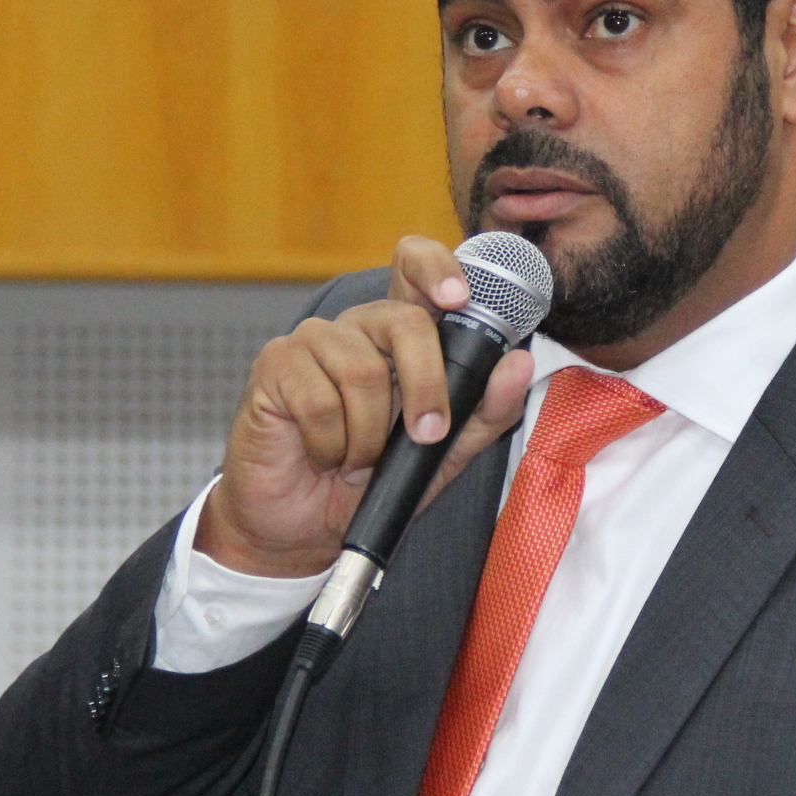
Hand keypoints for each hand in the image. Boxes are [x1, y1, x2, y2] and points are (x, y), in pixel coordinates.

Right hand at [195, 237, 533, 578]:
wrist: (308, 528)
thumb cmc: (374, 482)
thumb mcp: (446, 453)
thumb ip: (485, 410)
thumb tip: (519, 363)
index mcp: (400, 335)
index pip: (414, 266)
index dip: (436, 267)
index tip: (458, 298)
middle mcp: (358, 326)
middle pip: (404, 321)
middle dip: (426, 385)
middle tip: (425, 435)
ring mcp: (313, 341)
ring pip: (362, 371)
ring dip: (369, 435)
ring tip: (359, 460)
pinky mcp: (275, 364)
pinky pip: (318, 400)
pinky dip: (331, 444)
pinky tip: (324, 455)